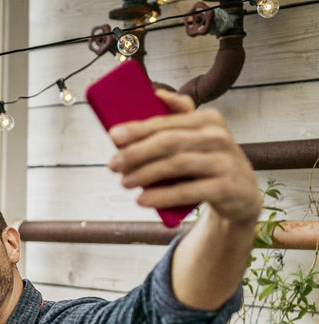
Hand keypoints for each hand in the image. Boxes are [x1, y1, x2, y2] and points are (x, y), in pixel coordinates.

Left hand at [108, 91, 261, 227]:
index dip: (138, 128)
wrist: (241, 195)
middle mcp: (219, 137)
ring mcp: (225, 162)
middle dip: (137, 152)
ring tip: (124, 182)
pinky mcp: (226, 188)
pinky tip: (142, 199)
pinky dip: (162, 195)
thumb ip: (178, 118)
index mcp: (208, 120)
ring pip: (177, 164)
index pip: (167, 122)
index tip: (113, 136)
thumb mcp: (197, 138)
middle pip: (169, 141)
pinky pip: (188, 190)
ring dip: (145, 174)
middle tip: (113, 164)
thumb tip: (157, 94)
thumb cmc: (207, 163)